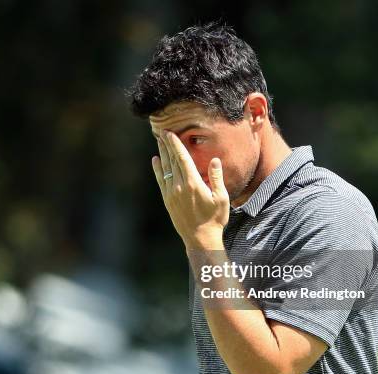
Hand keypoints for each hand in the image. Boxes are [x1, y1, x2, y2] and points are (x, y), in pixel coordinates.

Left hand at [151, 130, 229, 249]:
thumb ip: (216, 178)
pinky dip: (158, 169)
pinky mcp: (167, 200)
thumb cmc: (214, 219)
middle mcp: (179, 186)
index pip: (182, 158)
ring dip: (162, 154)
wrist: (200, 239)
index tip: (170, 133)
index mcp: (193, 183)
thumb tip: (214, 160)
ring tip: (159, 141)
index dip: (175, 144)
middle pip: (172, 160)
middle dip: (167, 145)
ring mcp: (171, 193)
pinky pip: (161, 180)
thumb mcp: (221, 198)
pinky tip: (156, 160)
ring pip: (165, 168)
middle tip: (162, 131)